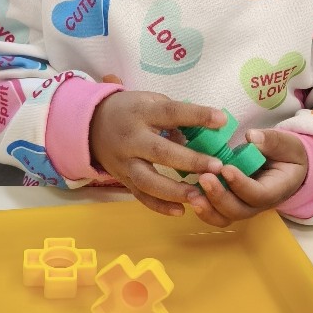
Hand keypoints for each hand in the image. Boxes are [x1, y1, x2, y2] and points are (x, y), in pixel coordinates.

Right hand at [89, 91, 227, 216]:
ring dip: (175, 191)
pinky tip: (181, 211)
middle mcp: (131, 139)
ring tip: (199, 196)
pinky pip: (141, 196)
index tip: (221, 120)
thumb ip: (175, 117)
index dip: (196, 116)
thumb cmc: (131, 111)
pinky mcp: (123, 180)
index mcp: (141, 113)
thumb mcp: (150, 102)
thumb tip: (204, 134)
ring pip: (148, 180)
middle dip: (190, 160)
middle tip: (217, 167)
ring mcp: (125, 162)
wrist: (91, 125)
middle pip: (160, 152)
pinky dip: (159, 206)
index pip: (170, 113)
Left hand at [185, 128, 307, 227]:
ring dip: (207, 208)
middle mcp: (259, 204)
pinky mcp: (230, 204)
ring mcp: (244, 207)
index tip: (226, 168)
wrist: (287, 168)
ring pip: (225, 217)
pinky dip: (202, 208)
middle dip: (219, 197)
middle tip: (204, 177)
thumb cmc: (286, 155)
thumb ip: (271, 141)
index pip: (258, 194)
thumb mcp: (287, 144)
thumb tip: (251, 137)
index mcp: (276, 189)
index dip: (241, 184)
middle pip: (238, 211)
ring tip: (191, 193)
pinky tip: (189, 194)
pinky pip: (216, 213)